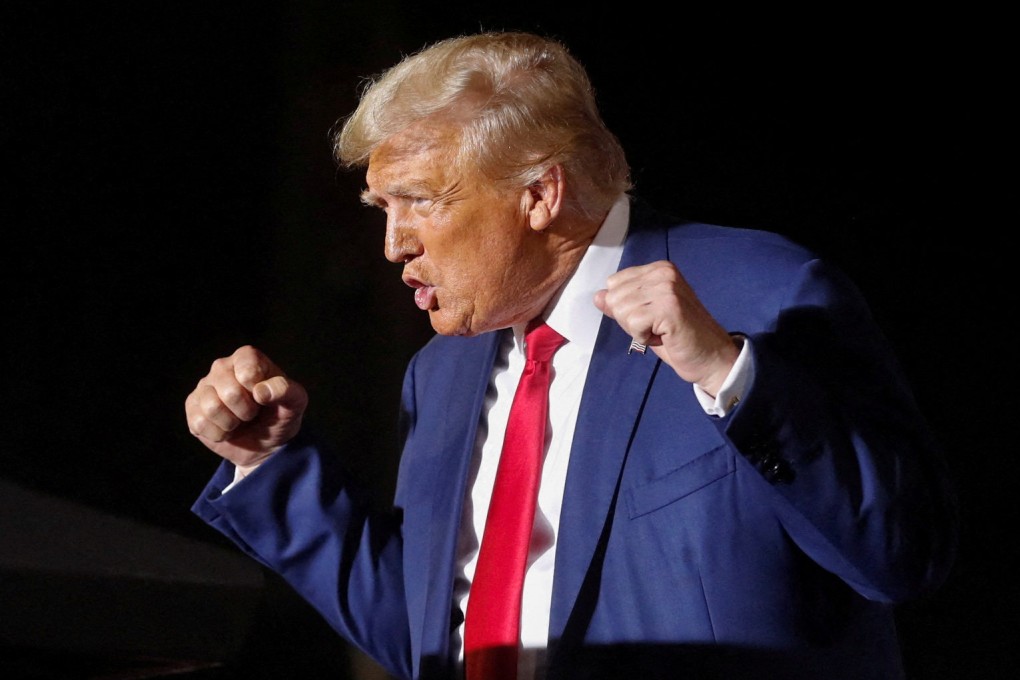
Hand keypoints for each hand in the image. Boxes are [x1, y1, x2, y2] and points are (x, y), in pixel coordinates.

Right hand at [185, 345, 307, 468]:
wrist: (264, 444)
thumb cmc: (280, 416)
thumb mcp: (295, 404)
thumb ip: (287, 391)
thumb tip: (261, 391)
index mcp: (247, 358)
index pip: (248, 371)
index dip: (259, 391)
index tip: (265, 398)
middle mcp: (222, 367)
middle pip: (230, 392)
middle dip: (247, 412)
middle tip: (253, 413)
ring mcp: (204, 386)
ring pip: (212, 408)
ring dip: (232, 424)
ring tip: (239, 421)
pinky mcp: (192, 406)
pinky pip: (200, 423)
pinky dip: (218, 434)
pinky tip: (226, 429)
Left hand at [594, 261, 738, 396]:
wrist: (711, 357)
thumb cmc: (679, 338)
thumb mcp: (645, 317)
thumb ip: (622, 304)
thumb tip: (598, 296)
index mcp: (658, 269)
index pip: (614, 284)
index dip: (626, 308)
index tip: (652, 317)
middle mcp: (663, 273)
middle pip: (614, 297)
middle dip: (630, 320)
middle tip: (658, 326)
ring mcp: (667, 288)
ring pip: (621, 311)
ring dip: (637, 330)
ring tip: (662, 331)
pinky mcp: (668, 307)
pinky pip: (633, 324)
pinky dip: (643, 337)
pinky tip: (664, 336)